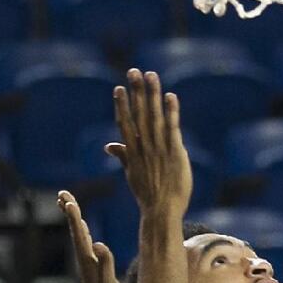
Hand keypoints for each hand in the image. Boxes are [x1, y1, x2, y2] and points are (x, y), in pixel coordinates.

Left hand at [58, 190, 128, 282]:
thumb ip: (106, 265)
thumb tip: (100, 245)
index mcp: (89, 261)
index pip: (80, 234)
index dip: (74, 216)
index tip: (67, 199)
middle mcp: (86, 261)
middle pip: (75, 231)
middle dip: (69, 211)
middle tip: (62, 193)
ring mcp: (89, 265)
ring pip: (79, 236)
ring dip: (74, 219)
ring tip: (68, 203)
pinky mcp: (94, 270)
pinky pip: (86, 245)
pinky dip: (83, 232)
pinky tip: (85, 229)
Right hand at [107, 70, 191, 216]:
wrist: (162, 211)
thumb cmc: (148, 194)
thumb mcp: (131, 174)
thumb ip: (122, 156)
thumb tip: (108, 146)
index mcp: (133, 152)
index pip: (125, 123)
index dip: (122, 105)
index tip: (119, 88)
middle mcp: (144, 147)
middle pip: (139, 114)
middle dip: (136, 92)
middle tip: (134, 71)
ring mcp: (159, 149)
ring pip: (154, 116)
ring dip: (152, 95)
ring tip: (151, 75)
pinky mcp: (174, 153)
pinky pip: (172, 128)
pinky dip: (171, 111)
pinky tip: (170, 96)